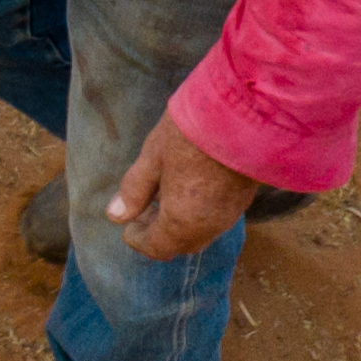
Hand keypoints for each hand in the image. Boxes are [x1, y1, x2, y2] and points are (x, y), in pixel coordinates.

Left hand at [105, 111, 261, 264]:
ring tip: (162, 196)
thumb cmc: (190, 134)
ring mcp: (230, 214)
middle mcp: (209, 227)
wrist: (244, 114)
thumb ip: (135, 189)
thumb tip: (115, 216)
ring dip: (179, 223)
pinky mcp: (244, 198)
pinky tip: (189, 188)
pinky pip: (215, 218)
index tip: (127, 226)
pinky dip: (197, 213)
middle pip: (181, 244)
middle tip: (142, 211)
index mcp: (182, 222)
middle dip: (158, 233)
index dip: (139, 239)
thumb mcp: (154, 157)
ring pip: (200, 232)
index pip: (157, 247)